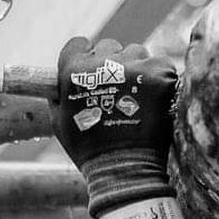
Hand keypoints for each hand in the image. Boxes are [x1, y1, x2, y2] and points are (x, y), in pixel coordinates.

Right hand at [50, 37, 178, 217]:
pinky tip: (152, 105)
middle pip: (109, 48)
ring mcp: (135, 68)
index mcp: (75, 72)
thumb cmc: (90, 153)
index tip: (92, 74)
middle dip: (112, 67)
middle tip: (116, 94)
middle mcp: (104, 64)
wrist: (125, 173)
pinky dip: (158, 83)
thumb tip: (57, 78)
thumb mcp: (60, 124)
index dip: (85, 59)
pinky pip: (159, 67)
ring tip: (136, 103)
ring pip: (136, 54)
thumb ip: (58, 94)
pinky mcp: (160, 76)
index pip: (79, 45)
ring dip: (136, 72)